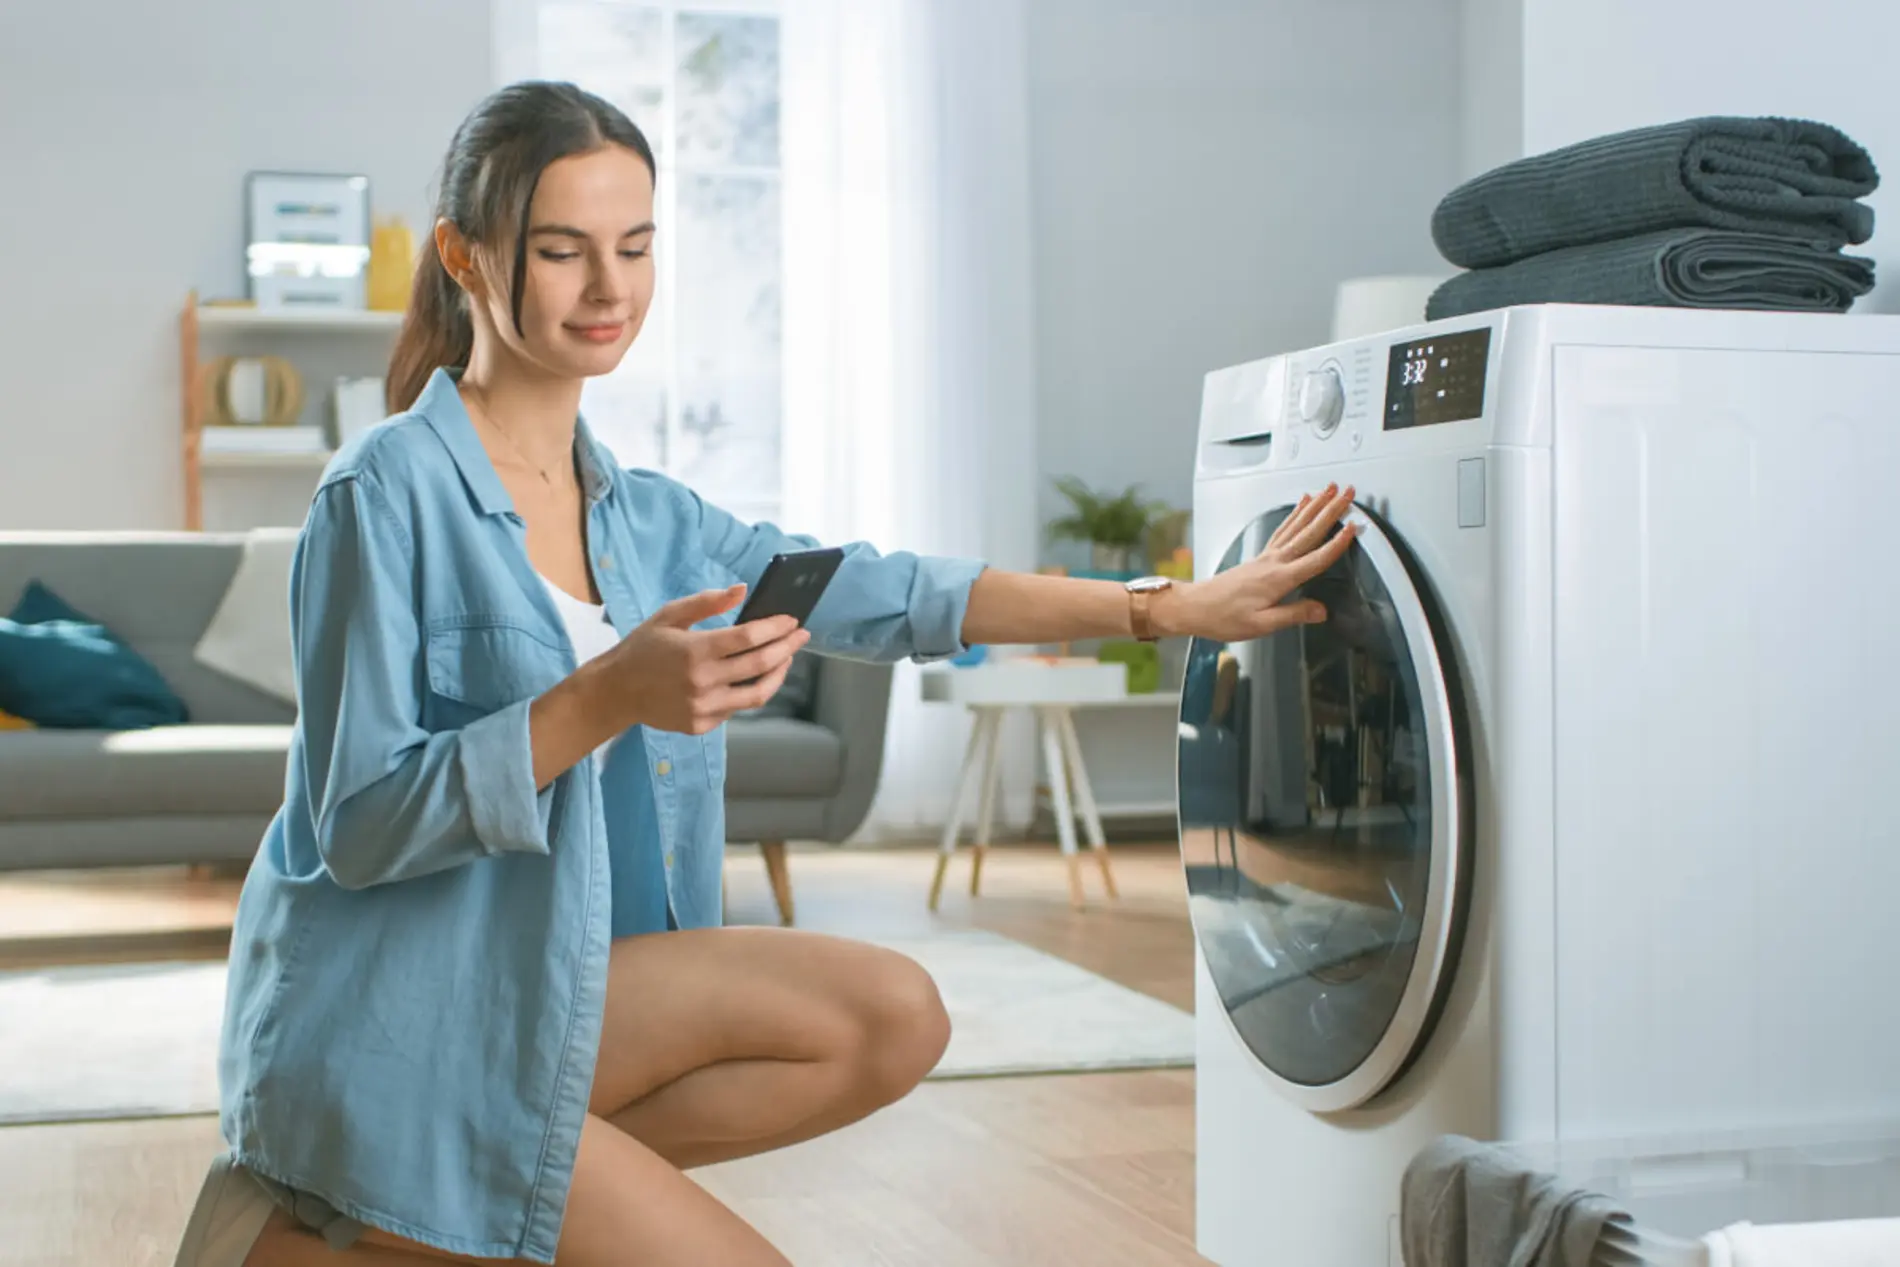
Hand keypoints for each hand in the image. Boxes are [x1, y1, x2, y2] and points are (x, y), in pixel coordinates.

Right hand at [598, 585, 810, 734]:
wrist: (617, 691)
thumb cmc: (643, 648)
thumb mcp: (669, 615)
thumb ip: (707, 602)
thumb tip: (742, 590)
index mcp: (695, 651)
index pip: (748, 637)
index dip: (775, 627)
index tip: (792, 620)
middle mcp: (702, 682)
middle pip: (760, 664)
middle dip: (787, 647)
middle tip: (801, 635)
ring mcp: (703, 707)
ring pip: (757, 694)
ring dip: (778, 674)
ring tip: (786, 658)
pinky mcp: (702, 724)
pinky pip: (737, 707)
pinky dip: (751, 690)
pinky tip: (756, 676)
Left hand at [1160, 484, 1358, 641]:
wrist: (1195, 607)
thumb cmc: (1223, 617)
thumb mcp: (1261, 625)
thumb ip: (1293, 615)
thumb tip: (1320, 611)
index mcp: (1278, 579)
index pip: (1315, 558)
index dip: (1337, 543)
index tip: (1354, 527)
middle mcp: (1273, 562)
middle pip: (1309, 532)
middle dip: (1331, 511)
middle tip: (1348, 492)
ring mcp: (1266, 556)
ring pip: (1296, 525)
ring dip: (1316, 506)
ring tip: (1330, 490)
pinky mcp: (1260, 556)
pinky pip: (1283, 529)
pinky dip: (1295, 514)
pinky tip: (1302, 504)